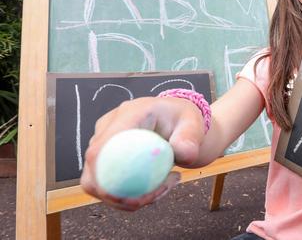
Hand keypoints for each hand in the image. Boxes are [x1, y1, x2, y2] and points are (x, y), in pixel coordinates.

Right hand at [80, 96, 204, 210]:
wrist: (177, 123)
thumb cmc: (183, 120)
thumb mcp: (193, 123)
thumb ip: (189, 137)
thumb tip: (181, 154)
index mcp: (127, 115)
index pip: (101, 149)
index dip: (105, 178)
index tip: (133, 199)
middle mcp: (107, 129)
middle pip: (95, 172)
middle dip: (122, 196)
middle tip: (160, 192)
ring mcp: (102, 145)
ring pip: (100, 185)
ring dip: (131, 197)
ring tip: (167, 184)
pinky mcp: (104, 160)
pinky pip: (109, 188)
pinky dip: (132, 196)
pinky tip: (159, 186)